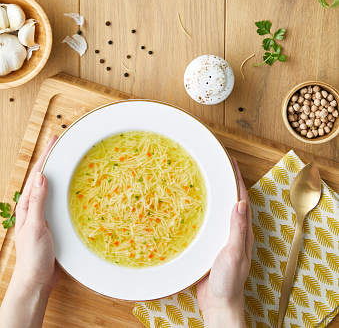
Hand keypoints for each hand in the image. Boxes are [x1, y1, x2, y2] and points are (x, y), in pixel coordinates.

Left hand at [13, 136, 60, 293]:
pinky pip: (61, 199)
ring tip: (71, 158)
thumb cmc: (33, 256)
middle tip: (64, 142)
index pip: (37, 174)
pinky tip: (75, 186)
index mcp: (27, 204)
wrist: (36, 280)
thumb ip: (38, 202)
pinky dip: (67, 188)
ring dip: (61, 171)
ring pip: (53, 187)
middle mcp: (34, 206)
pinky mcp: (53, 221)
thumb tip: (42, 177)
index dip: (46, 155)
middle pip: (45, 176)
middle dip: (53, 158)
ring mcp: (44, 213)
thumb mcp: (34, 227)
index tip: (54, 139)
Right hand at [197, 158, 253, 327]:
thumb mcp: (234, 253)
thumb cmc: (229, 282)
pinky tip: (192, 207)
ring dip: (214, 194)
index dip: (237, 178)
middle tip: (215, 164)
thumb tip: (240, 202)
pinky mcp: (211, 246)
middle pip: (231, 200)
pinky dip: (203, 210)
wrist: (219, 305)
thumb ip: (238, 229)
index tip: (230, 161)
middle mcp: (235, 232)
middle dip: (226, 181)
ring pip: (219, 210)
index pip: (241, 198)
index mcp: (243, 231)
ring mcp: (223, 238)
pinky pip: (209, 222)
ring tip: (203, 179)